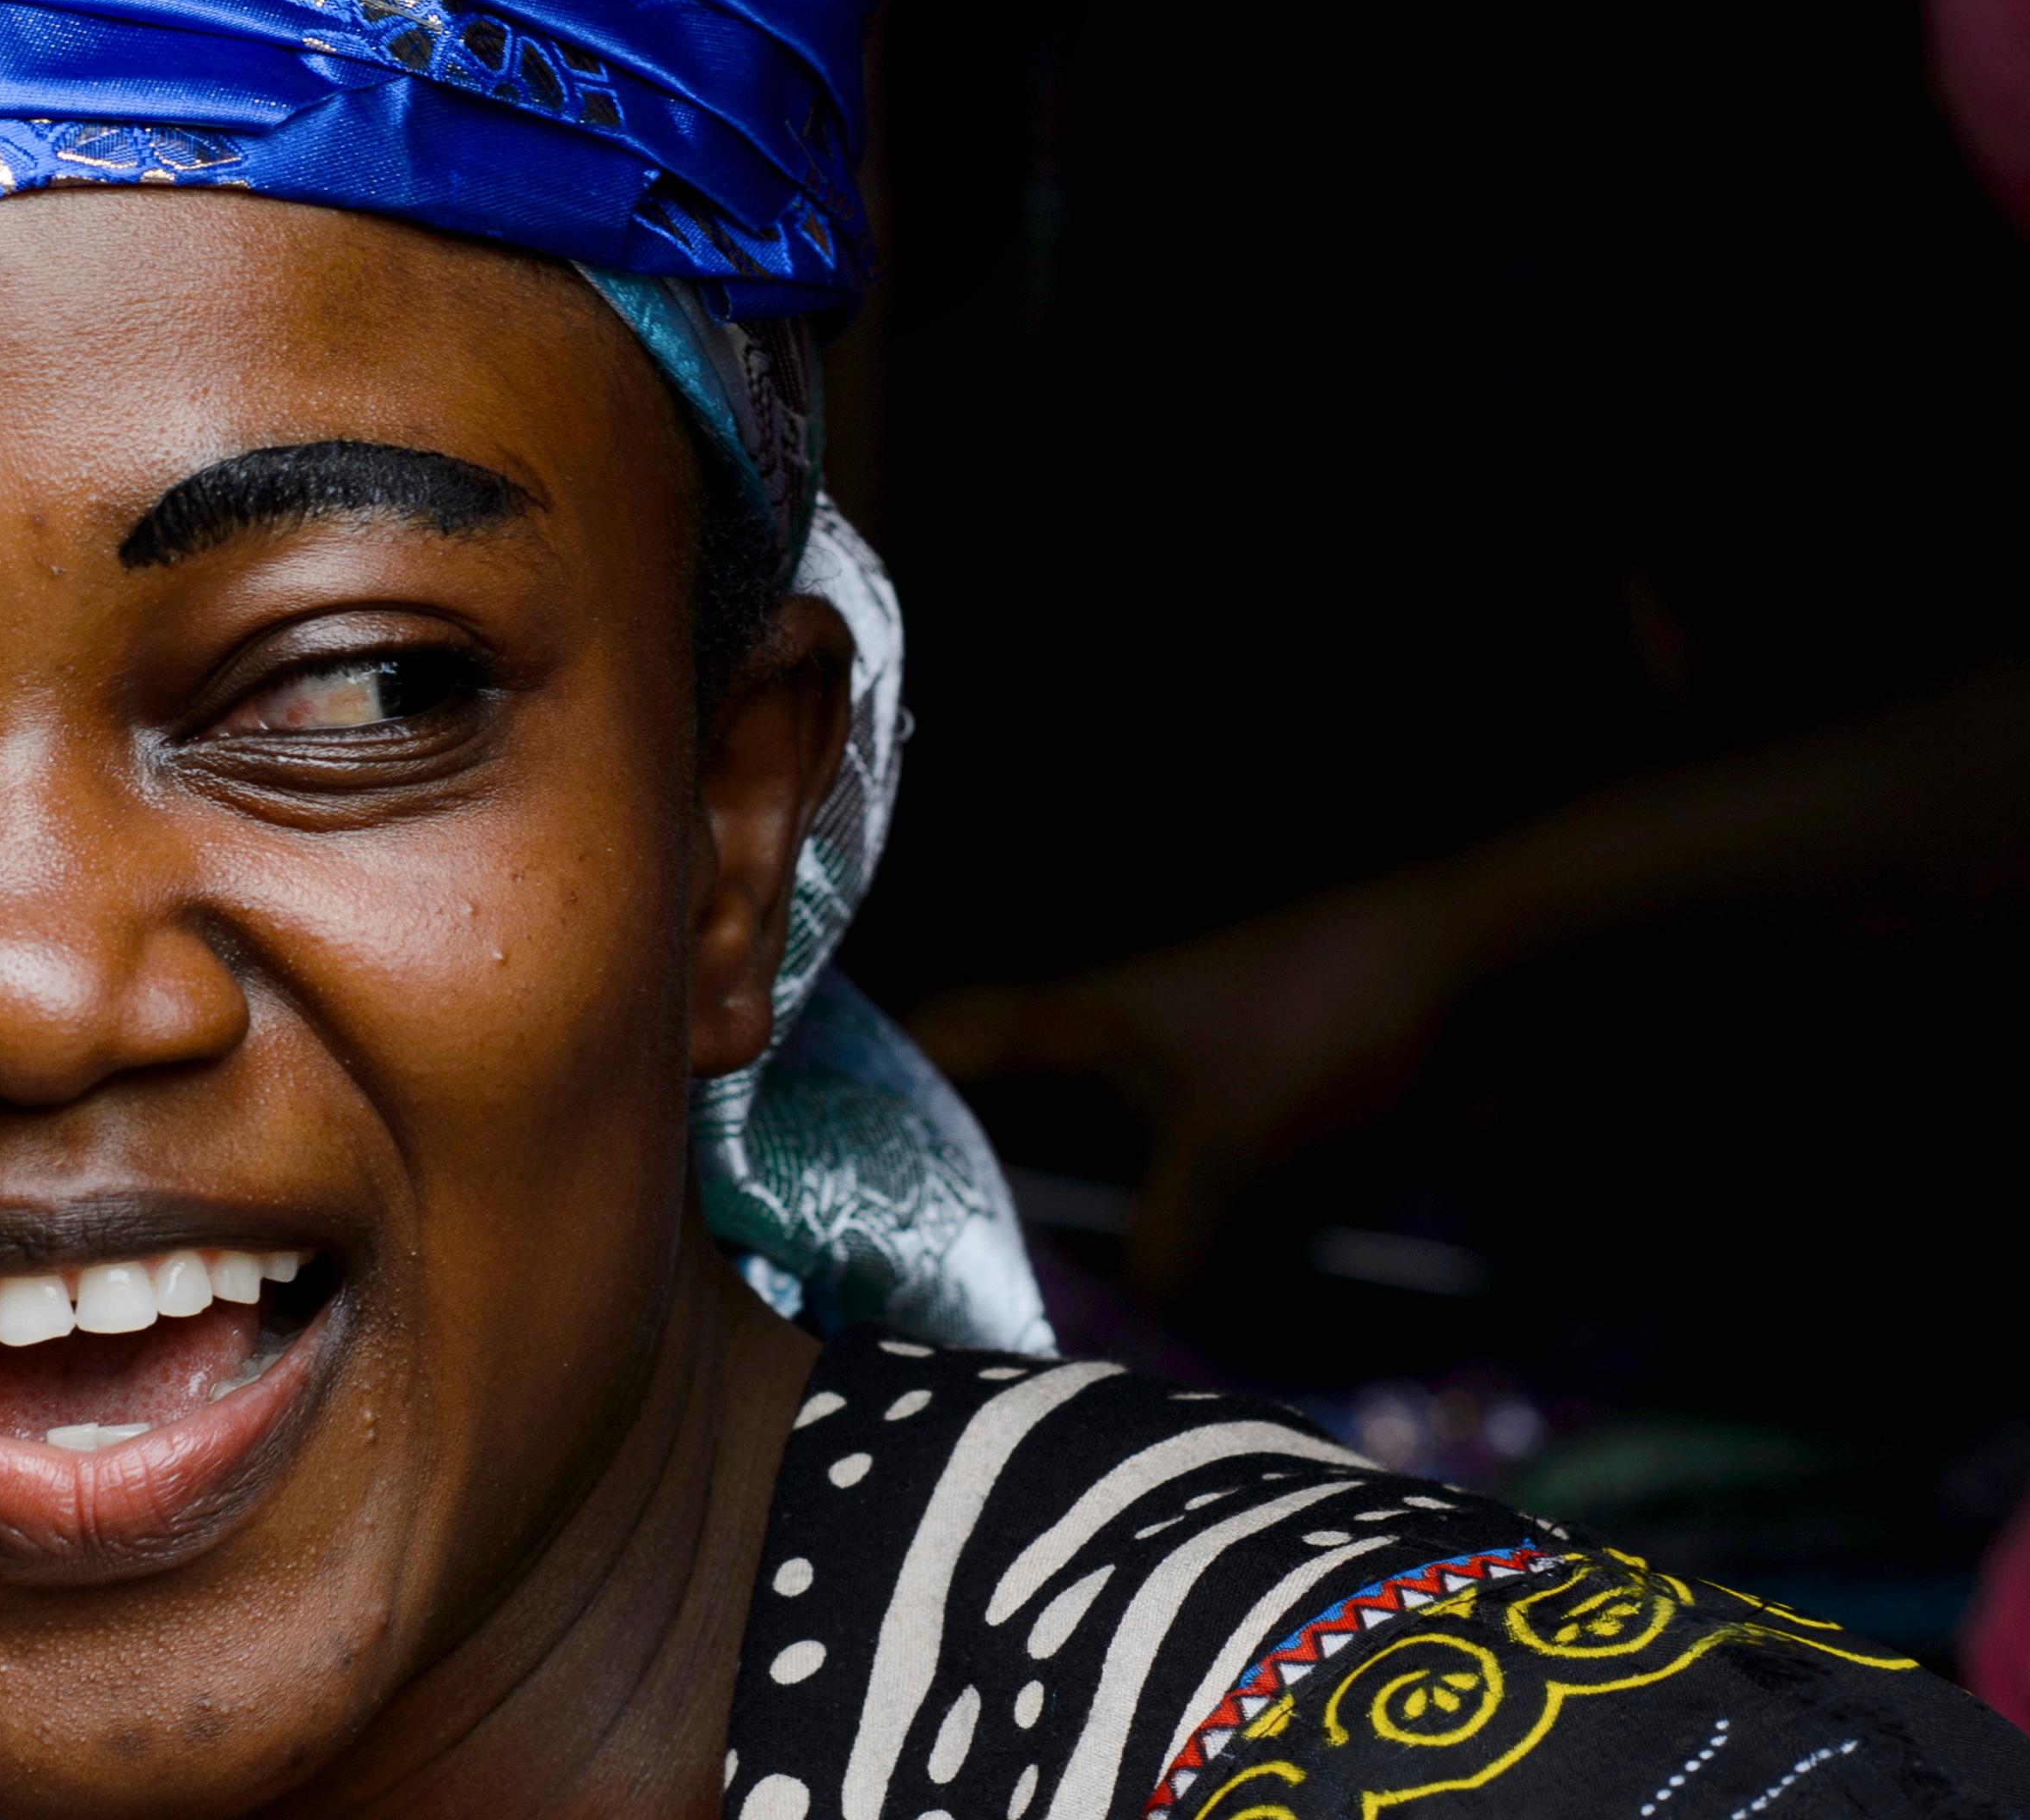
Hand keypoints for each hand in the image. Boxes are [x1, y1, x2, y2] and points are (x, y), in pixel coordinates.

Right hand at [910, 875, 1477, 1295]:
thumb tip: (1129, 1318)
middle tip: (897, 1245)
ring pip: (1098, 1149)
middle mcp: (1128, 1043)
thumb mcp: (1234, 1142)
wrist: (1480, 973)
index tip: (811, 1129)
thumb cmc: (1328, 1020)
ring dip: (1065, 1207)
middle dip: (959, 1164)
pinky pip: (1183, 1183)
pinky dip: (1160, 1231)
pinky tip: (1144, 1292)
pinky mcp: (1263, 1115)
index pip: (955, 1033)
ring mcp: (1195, 1077)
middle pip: (1011, 1098)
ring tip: (1005, 1286)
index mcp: (1090, 1017)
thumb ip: (1171, 1238)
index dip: (877, 1070)